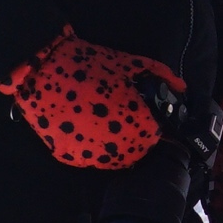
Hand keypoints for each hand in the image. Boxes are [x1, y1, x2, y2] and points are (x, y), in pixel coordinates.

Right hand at [0, 28, 182, 171]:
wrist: (42, 68)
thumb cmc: (90, 64)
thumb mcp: (132, 64)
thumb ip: (162, 77)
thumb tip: (181, 88)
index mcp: (133, 125)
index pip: (155, 138)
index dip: (154, 127)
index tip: (148, 116)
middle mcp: (112, 147)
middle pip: (136, 152)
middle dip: (136, 137)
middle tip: (128, 118)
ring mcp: (87, 155)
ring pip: (112, 159)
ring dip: (116, 145)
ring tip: (107, 121)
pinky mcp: (67, 156)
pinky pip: (89, 157)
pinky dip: (94, 145)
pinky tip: (89, 125)